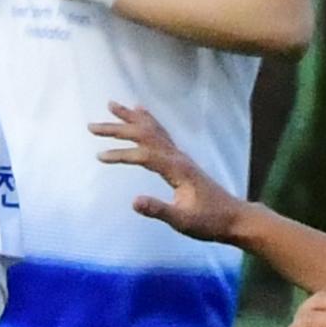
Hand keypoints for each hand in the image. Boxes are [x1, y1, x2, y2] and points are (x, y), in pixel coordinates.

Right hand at [96, 98, 247, 245]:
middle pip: (145, 136)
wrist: (233, 218)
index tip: (99, 157)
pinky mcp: (180, 161)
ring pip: (152, 131)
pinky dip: (148, 122)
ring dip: (131, 118)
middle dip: (118, 129)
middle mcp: (178, 157)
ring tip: (112, 104)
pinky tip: (141, 113)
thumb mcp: (183, 221)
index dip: (121, 155)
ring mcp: (180, 157)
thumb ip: (159, 210)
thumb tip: (133, 201)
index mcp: (177, 169)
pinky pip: (161, 135)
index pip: (143, 156)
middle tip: (92, 126)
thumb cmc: (209, 222)